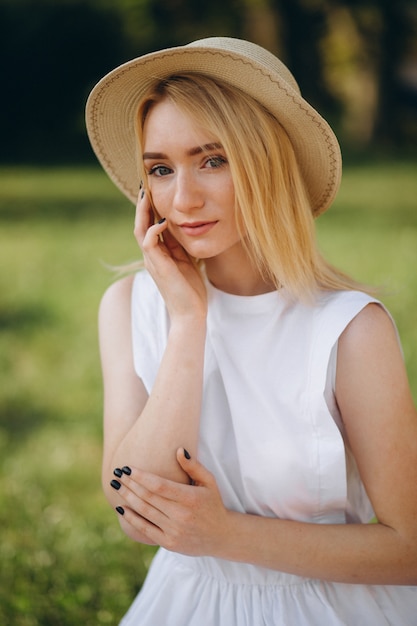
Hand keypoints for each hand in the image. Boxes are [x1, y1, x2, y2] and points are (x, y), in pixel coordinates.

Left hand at [111, 449, 230, 555]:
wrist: (221, 536)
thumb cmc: (213, 503)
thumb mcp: (209, 482)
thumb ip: (193, 466)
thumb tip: (179, 449)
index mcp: (190, 498)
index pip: (159, 485)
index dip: (141, 476)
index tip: (128, 467)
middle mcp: (181, 515)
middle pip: (148, 497)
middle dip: (130, 484)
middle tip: (117, 473)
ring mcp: (174, 531)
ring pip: (144, 512)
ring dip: (128, 498)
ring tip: (116, 485)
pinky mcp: (169, 543)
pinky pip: (145, 529)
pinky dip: (131, 518)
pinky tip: (121, 508)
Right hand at [134, 190, 206, 320]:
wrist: (190, 314)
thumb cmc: (191, 290)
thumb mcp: (187, 262)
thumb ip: (181, 247)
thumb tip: (183, 229)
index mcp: (158, 254)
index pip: (149, 226)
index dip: (150, 209)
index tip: (153, 190)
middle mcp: (152, 256)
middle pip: (140, 224)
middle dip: (142, 205)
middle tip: (145, 185)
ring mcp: (153, 261)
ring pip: (140, 230)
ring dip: (143, 212)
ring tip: (146, 194)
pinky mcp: (158, 267)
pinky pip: (149, 242)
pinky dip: (153, 229)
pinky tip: (162, 220)